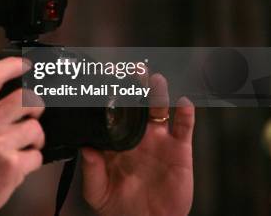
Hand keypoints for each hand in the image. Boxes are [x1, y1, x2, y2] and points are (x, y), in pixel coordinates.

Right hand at [0, 57, 44, 215]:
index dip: (13, 65)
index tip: (25, 65)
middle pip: (26, 98)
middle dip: (35, 105)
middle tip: (32, 112)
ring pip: (36, 128)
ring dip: (34, 138)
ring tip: (22, 146)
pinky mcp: (12, 167)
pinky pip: (37, 156)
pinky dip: (32, 161)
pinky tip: (18, 164)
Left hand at [81, 73, 194, 215]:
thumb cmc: (117, 207)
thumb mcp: (96, 191)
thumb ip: (91, 170)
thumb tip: (85, 148)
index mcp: (113, 140)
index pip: (111, 111)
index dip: (109, 95)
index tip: (103, 79)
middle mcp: (135, 135)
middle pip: (135, 103)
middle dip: (134, 85)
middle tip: (131, 69)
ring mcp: (158, 140)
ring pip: (158, 109)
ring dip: (157, 92)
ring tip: (154, 78)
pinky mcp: (179, 150)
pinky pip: (183, 128)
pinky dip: (185, 114)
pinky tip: (183, 101)